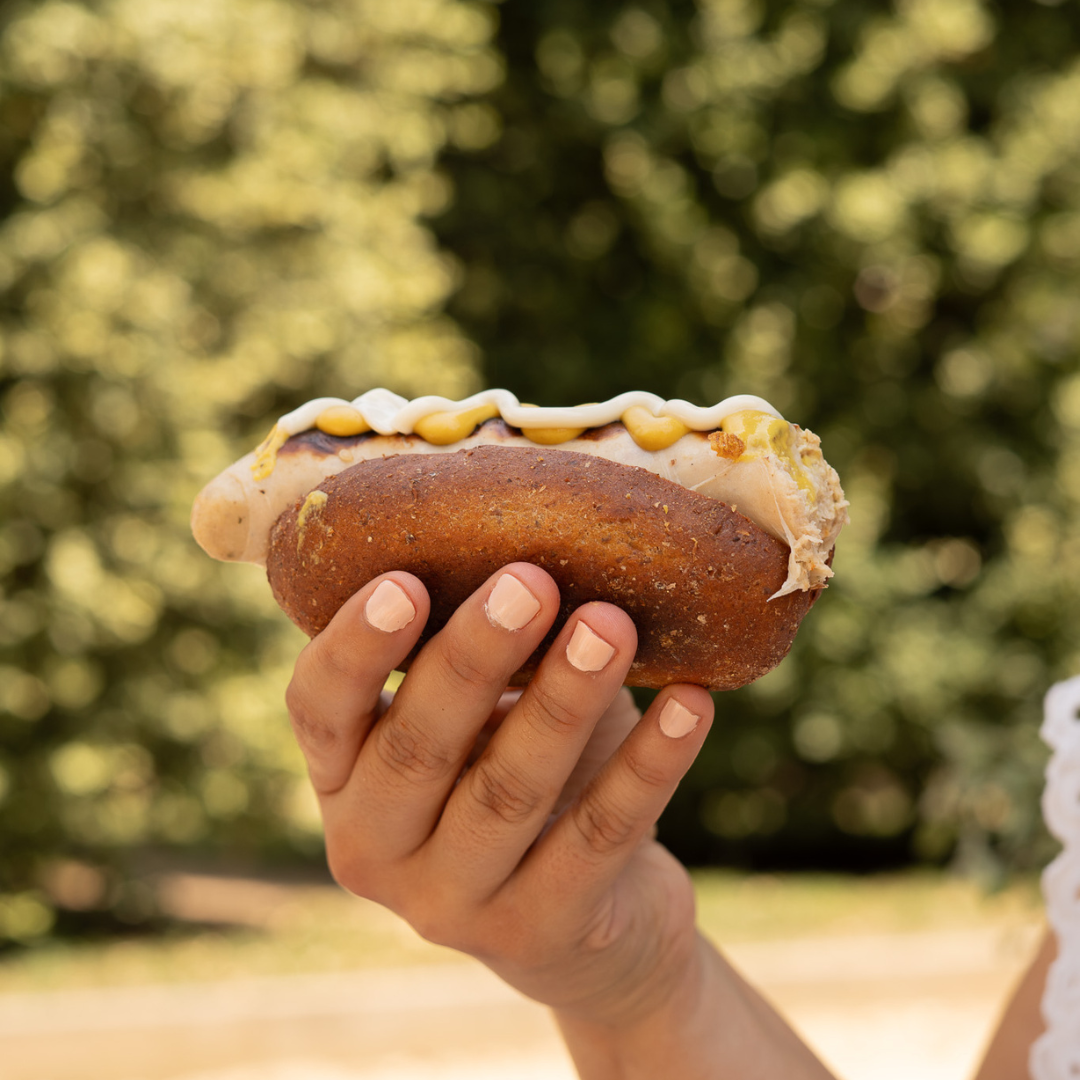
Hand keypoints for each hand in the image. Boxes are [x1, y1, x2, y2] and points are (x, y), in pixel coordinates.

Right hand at [284, 562, 713, 1026]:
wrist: (580, 923)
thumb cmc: (514, 773)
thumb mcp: (478, 716)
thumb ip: (476, 650)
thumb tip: (533, 523)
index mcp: (343, 778)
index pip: (317, 709)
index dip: (354, 648)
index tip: (405, 581)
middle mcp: (375, 849)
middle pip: (417, 749)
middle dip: (476, 658)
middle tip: (531, 580)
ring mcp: (453, 904)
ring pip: (509, 792)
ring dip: (566, 700)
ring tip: (613, 624)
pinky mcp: (540, 932)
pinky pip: (600, 837)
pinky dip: (648, 764)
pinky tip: (690, 702)